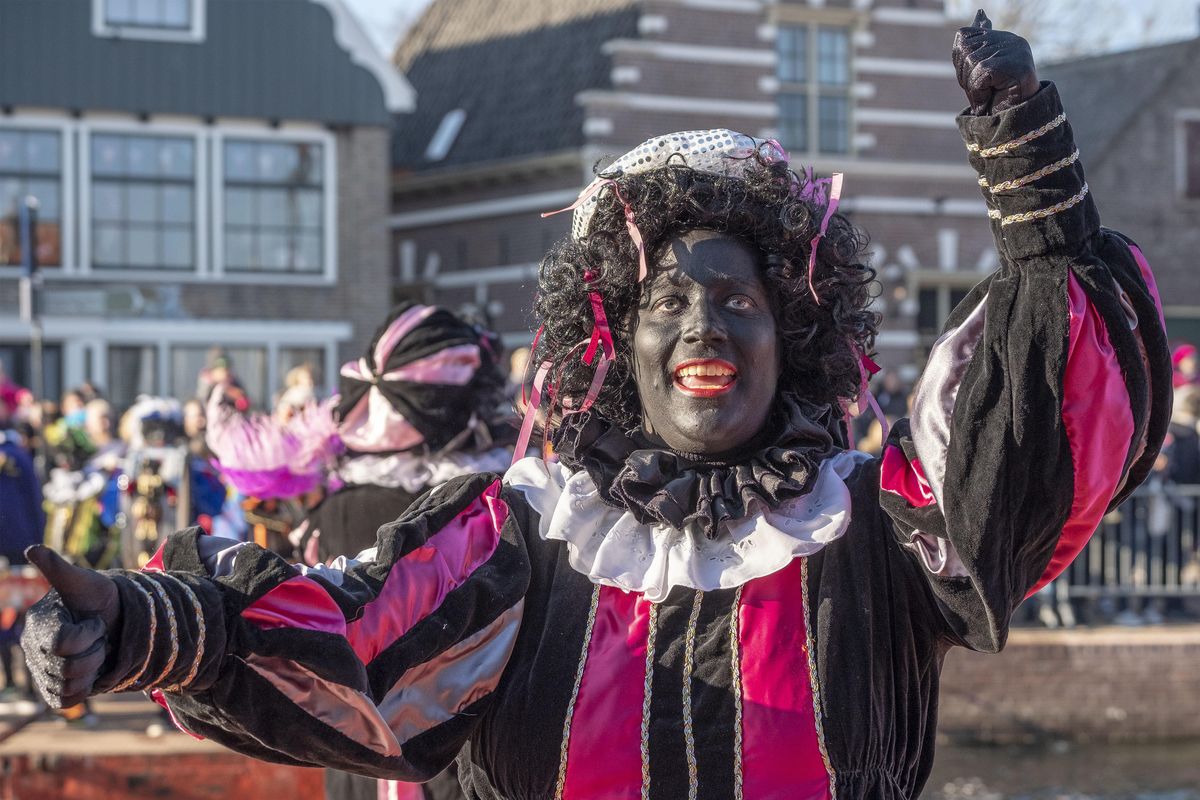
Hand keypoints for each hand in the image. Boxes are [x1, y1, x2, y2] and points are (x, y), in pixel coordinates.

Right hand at [20, 545, 119, 707]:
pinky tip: (90, 671)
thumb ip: (59, 569)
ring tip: (95, 652)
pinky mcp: (52, 690)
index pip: (64, 643)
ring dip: (92, 669)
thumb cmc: (99, 598)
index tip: (94, 621)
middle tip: (98, 638)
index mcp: (38, 624)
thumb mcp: (84, 582)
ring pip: (69, 686)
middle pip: (68, 668)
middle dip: (95, 652)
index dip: (88, 634)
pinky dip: (85, 688)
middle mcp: (34, 649)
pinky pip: (66, 700)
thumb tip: (32, 549)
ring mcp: (41, 671)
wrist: (116, 621)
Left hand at [952, 9, 1038, 115]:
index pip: (963, 37)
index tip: (973, 78)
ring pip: (971, 63)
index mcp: (1001, 38)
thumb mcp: (979, 70)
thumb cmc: (996, 97)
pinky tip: (990, 97)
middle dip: (964, 76)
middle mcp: (1010, 40)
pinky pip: (980, 74)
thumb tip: (980, 14)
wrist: (1015, 119)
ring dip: (972, 87)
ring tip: (988, 94)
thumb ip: (976, 46)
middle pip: (964, 50)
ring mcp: (1016, 51)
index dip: (959, 61)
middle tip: (981, 89)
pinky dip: (978, 91)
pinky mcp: (1016, 64)